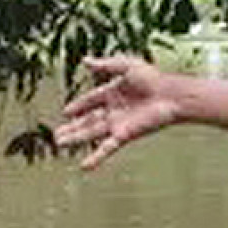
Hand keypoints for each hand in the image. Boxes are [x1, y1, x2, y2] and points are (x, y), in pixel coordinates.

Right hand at [56, 55, 181, 170]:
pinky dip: (95, 157)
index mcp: (113, 92)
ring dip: (75, 139)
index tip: (66, 112)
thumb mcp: (126, 65)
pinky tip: (84, 167)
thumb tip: (85, 61)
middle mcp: (113, 110)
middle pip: (87, 120)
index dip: (78, 106)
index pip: (90, 100)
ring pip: (91, 133)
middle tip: (57, 135)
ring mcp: (117, 124)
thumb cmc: (153, 78)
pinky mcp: (124, 135)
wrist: (170, 95)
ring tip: (60, 144)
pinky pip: (106, 147)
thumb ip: (105, 65)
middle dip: (72, 128)